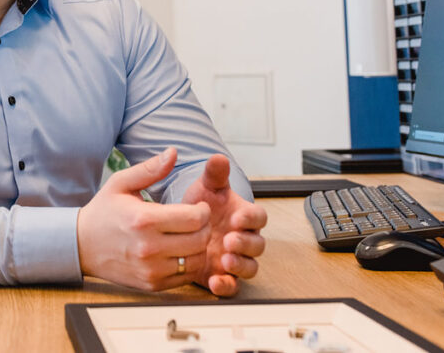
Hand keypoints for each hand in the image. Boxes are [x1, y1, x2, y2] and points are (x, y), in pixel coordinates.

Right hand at [76, 147, 211, 290]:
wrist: (81, 245)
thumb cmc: (103, 212)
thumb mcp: (121, 184)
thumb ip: (150, 169)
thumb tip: (173, 152)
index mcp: (143, 220)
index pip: (194, 218)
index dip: (202, 210)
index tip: (197, 207)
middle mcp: (148, 248)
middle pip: (200, 239)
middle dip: (204, 227)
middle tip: (195, 221)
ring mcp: (151, 269)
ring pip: (196, 260)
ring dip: (199, 247)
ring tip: (188, 236)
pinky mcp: (152, 285)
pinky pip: (186, 277)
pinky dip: (188, 264)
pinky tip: (179, 251)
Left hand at [180, 154, 267, 296]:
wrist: (184, 227)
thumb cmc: (202, 207)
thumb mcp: (206, 188)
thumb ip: (214, 174)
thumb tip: (218, 157)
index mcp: (244, 217)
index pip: (259, 217)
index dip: (251, 218)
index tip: (238, 217)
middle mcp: (243, 239)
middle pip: (257, 245)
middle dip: (246, 243)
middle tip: (229, 240)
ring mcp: (235, 259)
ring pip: (249, 267)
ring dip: (240, 265)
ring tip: (225, 260)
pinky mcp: (223, 276)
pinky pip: (232, 286)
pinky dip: (226, 286)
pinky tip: (216, 282)